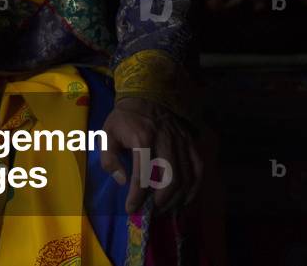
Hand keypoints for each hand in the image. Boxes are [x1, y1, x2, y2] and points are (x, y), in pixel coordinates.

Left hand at [100, 97, 202, 214]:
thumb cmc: (124, 119)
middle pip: (170, 178)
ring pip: (186, 177)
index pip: (142, 174)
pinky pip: (198, 169)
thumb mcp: (107, 134)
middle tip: (150, 211)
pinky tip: (185, 200)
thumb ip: (109, 157)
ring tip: (164, 209)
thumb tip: (122, 180)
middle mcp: (165, 141)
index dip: (137, 195)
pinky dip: (194, 188)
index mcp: (142, 138)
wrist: (145, 96)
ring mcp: (182, 142)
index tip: (131, 209)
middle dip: (160, 200)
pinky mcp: (191, 143)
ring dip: (177, 198)